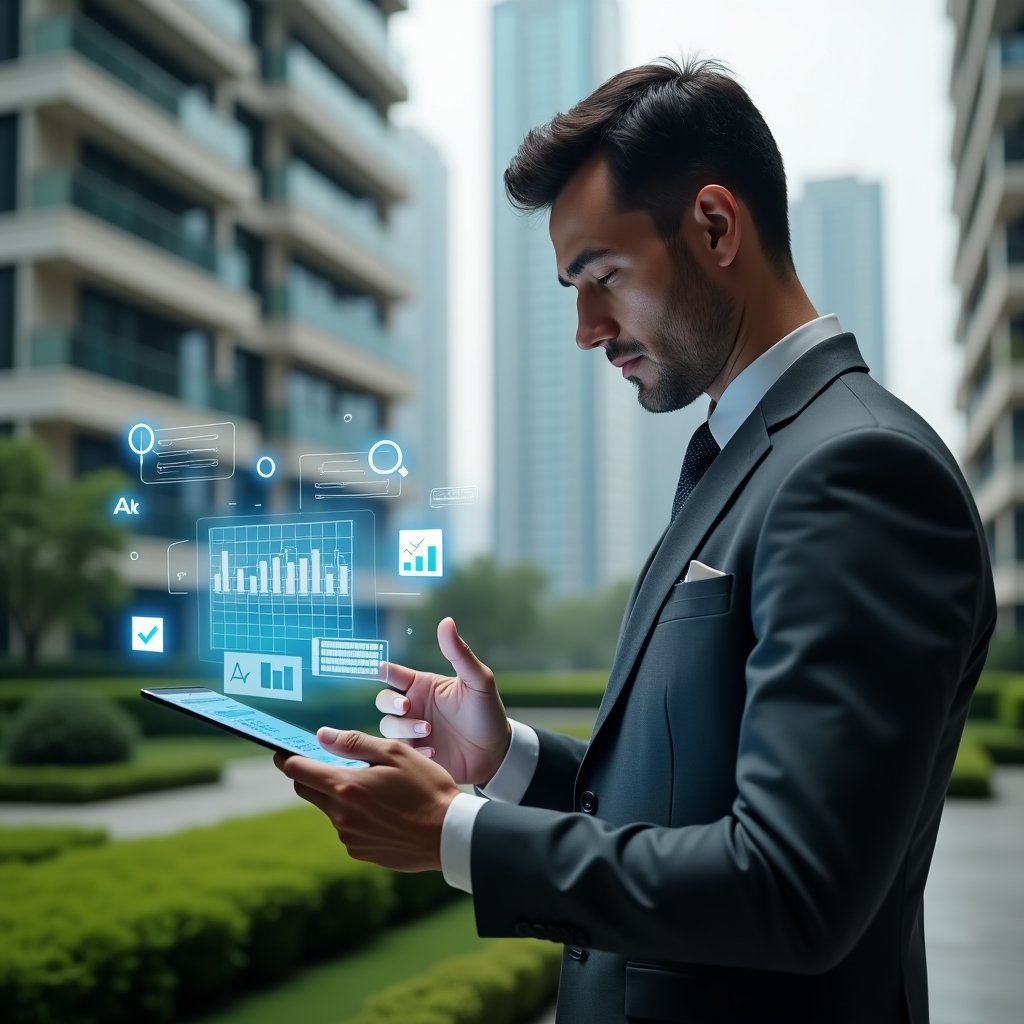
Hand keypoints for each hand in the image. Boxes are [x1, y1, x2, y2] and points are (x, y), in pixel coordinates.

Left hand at [275, 729, 460, 871]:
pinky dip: (356, 817)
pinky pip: (347, 830)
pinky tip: (384, 812)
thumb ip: (354, 743)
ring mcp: (349, 837)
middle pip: (306, 791)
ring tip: (374, 789)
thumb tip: (321, 736)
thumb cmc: (426, 787)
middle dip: (312, 775)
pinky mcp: (360, 852)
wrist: (449, 835)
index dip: (286, 758)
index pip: (297, 770)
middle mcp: (340, 816)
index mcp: (346, 787)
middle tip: (331, 763)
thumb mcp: (395, 753)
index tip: (282, 751)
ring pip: (330, 810)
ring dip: (340, 797)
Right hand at [374, 617, 511, 786]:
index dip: (381, 670)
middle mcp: (414, 707)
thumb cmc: (488, 712)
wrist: (496, 753)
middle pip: (383, 701)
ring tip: (429, 731)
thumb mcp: (478, 681)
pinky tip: (433, 750)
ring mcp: (412, 732)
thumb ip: (460, 654)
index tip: (378, 670)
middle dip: (390, 703)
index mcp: (424, 685)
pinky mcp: (416, 754)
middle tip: (407, 707)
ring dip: (404, 729)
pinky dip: (414, 750)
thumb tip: (447, 621)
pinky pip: (400, 751)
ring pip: (388, 726)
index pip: (392, 673)